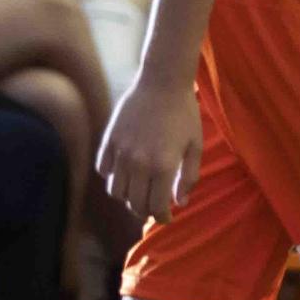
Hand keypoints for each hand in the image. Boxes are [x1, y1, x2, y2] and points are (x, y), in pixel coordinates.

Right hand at [97, 76, 203, 223]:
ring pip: (116, 191)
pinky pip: (104, 170)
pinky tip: (125, 171)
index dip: (162, 217)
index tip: (166, 217)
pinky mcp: (109, 141)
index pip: (155, 207)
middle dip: (145, 211)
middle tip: (154, 207)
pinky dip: (112, 176)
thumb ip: (189, 177)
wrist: (162, 81)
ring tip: (139, 191)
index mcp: (163, 166)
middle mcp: (139, 163)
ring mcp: (121, 152)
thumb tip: (180, 203)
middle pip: (134, 204)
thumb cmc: (184, 113)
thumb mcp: (195, 145)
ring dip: (127, 197)